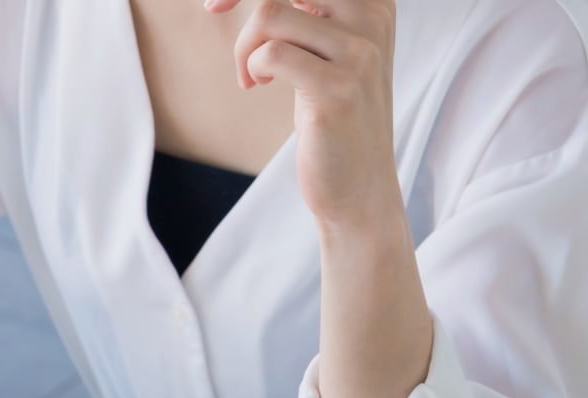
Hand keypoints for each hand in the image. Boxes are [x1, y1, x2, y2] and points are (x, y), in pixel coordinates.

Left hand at [215, 0, 400, 231]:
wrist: (359, 189)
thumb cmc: (334, 117)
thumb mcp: (329, 53)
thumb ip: (308, 13)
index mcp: (375, 3)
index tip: (221, 1)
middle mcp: (372, 20)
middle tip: (213, 8)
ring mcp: (358, 55)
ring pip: (271, 12)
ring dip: (244, 44)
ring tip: (250, 74)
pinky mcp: (337, 90)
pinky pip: (270, 53)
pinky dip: (252, 66)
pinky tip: (257, 85)